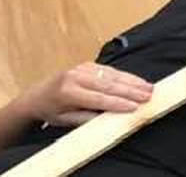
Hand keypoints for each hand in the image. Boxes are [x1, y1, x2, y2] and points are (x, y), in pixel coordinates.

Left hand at [18, 63, 153, 126]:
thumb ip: (88, 117)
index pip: (98, 98)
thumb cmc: (52, 111)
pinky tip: (138, 81)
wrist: (36, 96)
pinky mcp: (88, 65)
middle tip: (149, 95)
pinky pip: (110, 70)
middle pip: (108, 84)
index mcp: (68, 92)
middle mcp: (75, 76)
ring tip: (149, 88)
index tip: (135, 107)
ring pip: (112, 75)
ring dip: (133, 81)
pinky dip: (126, 76)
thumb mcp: (66, 120)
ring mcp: (82, 68)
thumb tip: (113, 117)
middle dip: (131, 90)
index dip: (118, 102)